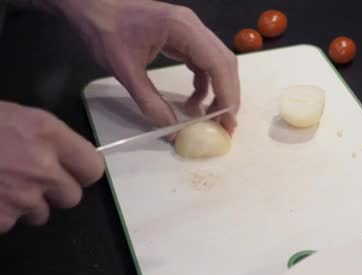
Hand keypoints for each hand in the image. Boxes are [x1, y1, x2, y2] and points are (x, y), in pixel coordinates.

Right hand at [0, 101, 104, 232]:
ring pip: (41, 214)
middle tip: (31, 180)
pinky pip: (11, 224)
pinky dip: (0, 215)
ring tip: (3, 186)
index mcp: (47, 134)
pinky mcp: (2, 218)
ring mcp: (22, 196)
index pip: (93, 167)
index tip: (73, 171)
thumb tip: (64, 157)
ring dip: (26, 206)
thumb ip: (46, 138)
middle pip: (71, 197)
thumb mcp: (16, 115)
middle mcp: (42, 167)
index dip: (82, 172)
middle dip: (55, 192)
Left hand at [54, 0, 240, 134]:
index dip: (227, 95)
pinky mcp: (182, 36)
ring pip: (217, 62)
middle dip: (228, 95)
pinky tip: (193, 102)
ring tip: (208, 116)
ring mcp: (190, 30)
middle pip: (225, 63)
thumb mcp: (125, 70)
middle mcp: (193, 26)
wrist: (90, 4)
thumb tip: (171, 131)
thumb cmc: (104, 30)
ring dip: (218, 90)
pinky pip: (203, 61)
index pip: (218, 64)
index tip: (227, 121)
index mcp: (183, 29)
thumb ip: (150, 102)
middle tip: (225, 124)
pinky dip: (204, 83)